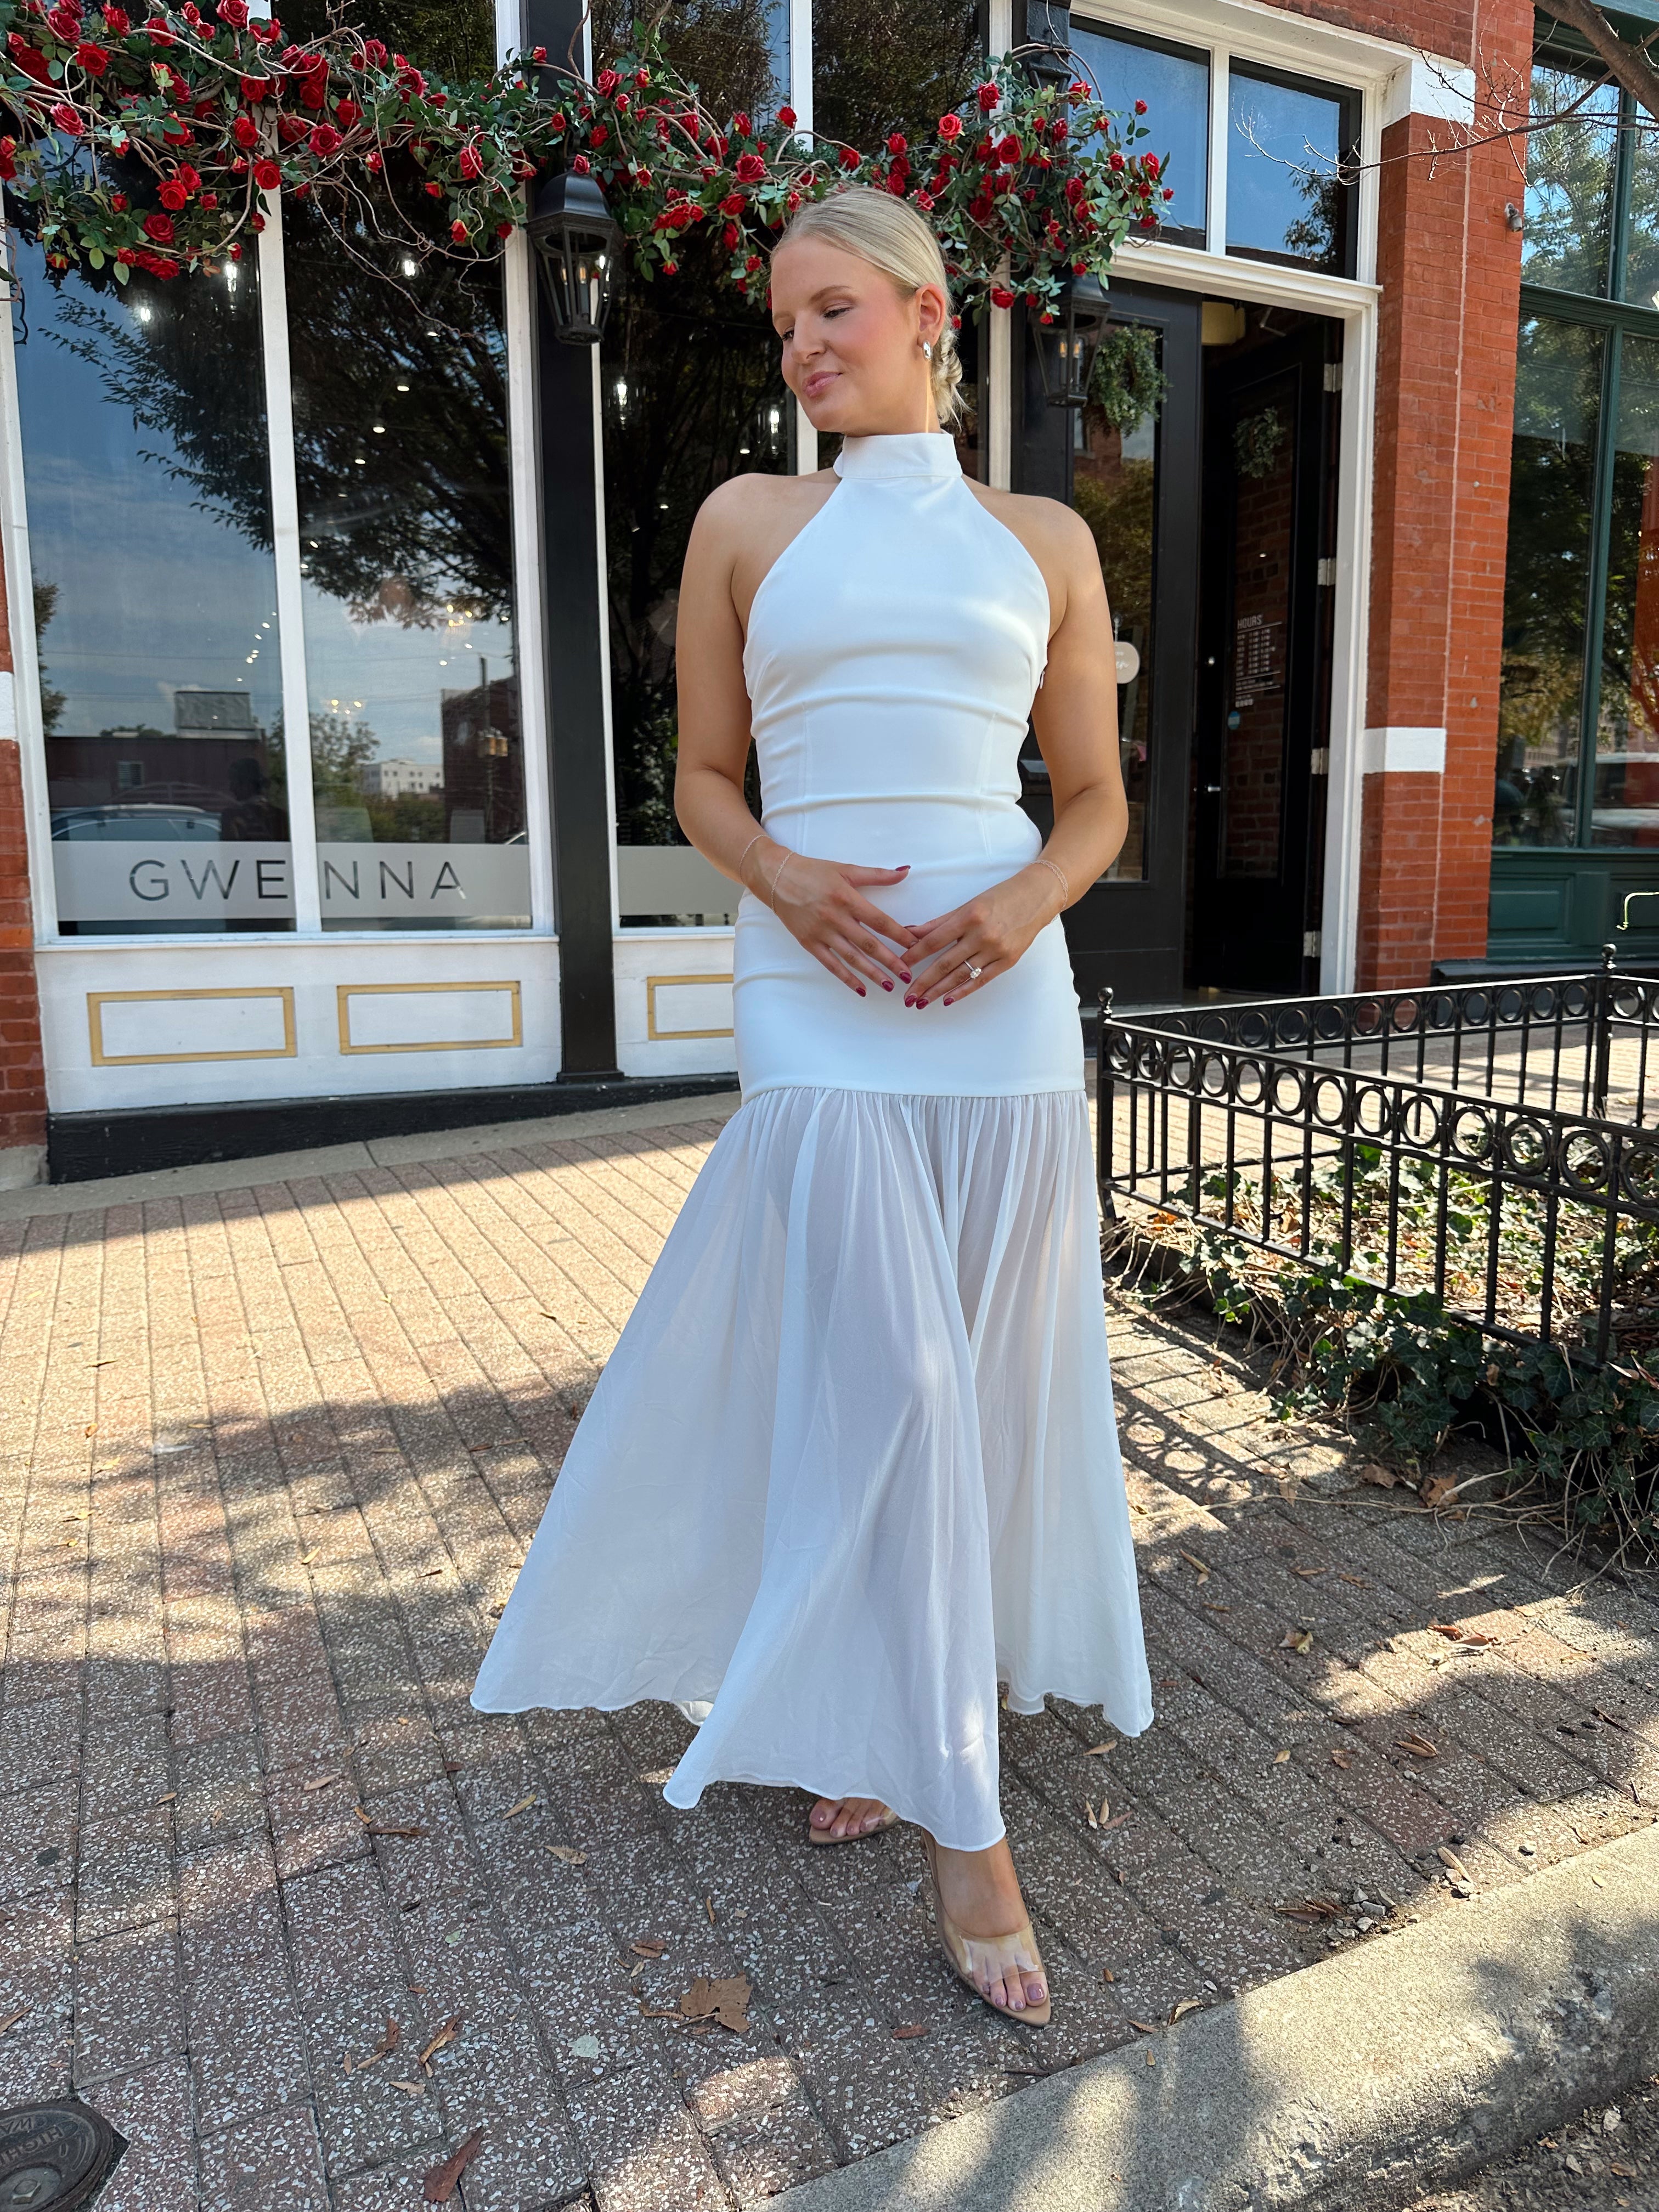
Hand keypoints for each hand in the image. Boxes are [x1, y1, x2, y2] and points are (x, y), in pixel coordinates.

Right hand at [757, 847, 918, 995]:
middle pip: (868, 944)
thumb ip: (877, 875)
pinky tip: (861, 989)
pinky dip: (846, 978)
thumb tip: (905, 872)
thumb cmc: (813, 872)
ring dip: (872, 973)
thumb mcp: (846, 869)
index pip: (879, 921)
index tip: (915, 946)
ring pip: (851, 958)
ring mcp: (821, 933)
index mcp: (847, 898)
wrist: (776, 878)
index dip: (899, 934)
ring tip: (889, 985)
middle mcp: (835, 918)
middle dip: (890, 961)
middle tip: (907, 975)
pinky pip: (831, 965)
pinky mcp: (809, 943)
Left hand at [903, 864, 1063, 1007]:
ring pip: (961, 975)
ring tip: (921, 1002)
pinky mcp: (1008, 960)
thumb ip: (939, 922)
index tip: (900, 966)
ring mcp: (997, 949)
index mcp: (969, 916)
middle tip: (907, 997)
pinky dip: (963, 991)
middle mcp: (982, 934)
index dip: (914, 955)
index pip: (934, 940)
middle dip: (923, 982)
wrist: (1037, 897)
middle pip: (945, 963)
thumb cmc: (1001, 897)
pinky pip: (981, 980)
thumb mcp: (968, 905)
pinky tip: (947, 1000)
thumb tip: (910, 933)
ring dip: (939, 991)